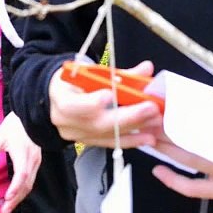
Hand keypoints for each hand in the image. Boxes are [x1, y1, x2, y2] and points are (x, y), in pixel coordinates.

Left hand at [0, 113, 40, 212]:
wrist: (32, 116)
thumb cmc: (14, 125)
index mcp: (23, 153)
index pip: (22, 174)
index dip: (15, 187)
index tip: (8, 197)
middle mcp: (32, 160)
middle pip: (26, 185)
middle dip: (15, 200)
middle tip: (4, 212)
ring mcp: (36, 162)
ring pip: (30, 184)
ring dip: (19, 198)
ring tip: (8, 208)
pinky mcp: (37, 162)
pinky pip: (31, 180)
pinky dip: (23, 190)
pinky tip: (15, 196)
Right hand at [48, 60, 162, 148]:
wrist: (58, 97)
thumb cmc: (75, 81)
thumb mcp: (91, 72)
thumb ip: (120, 73)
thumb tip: (146, 69)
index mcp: (60, 96)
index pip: (72, 105)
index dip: (91, 103)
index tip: (111, 94)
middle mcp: (64, 120)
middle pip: (96, 123)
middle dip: (127, 117)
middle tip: (150, 108)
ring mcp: (76, 134)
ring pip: (106, 135)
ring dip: (134, 129)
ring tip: (154, 121)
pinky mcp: (87, 142)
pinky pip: (110, 144)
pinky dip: (130, 140)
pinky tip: (147, 137)